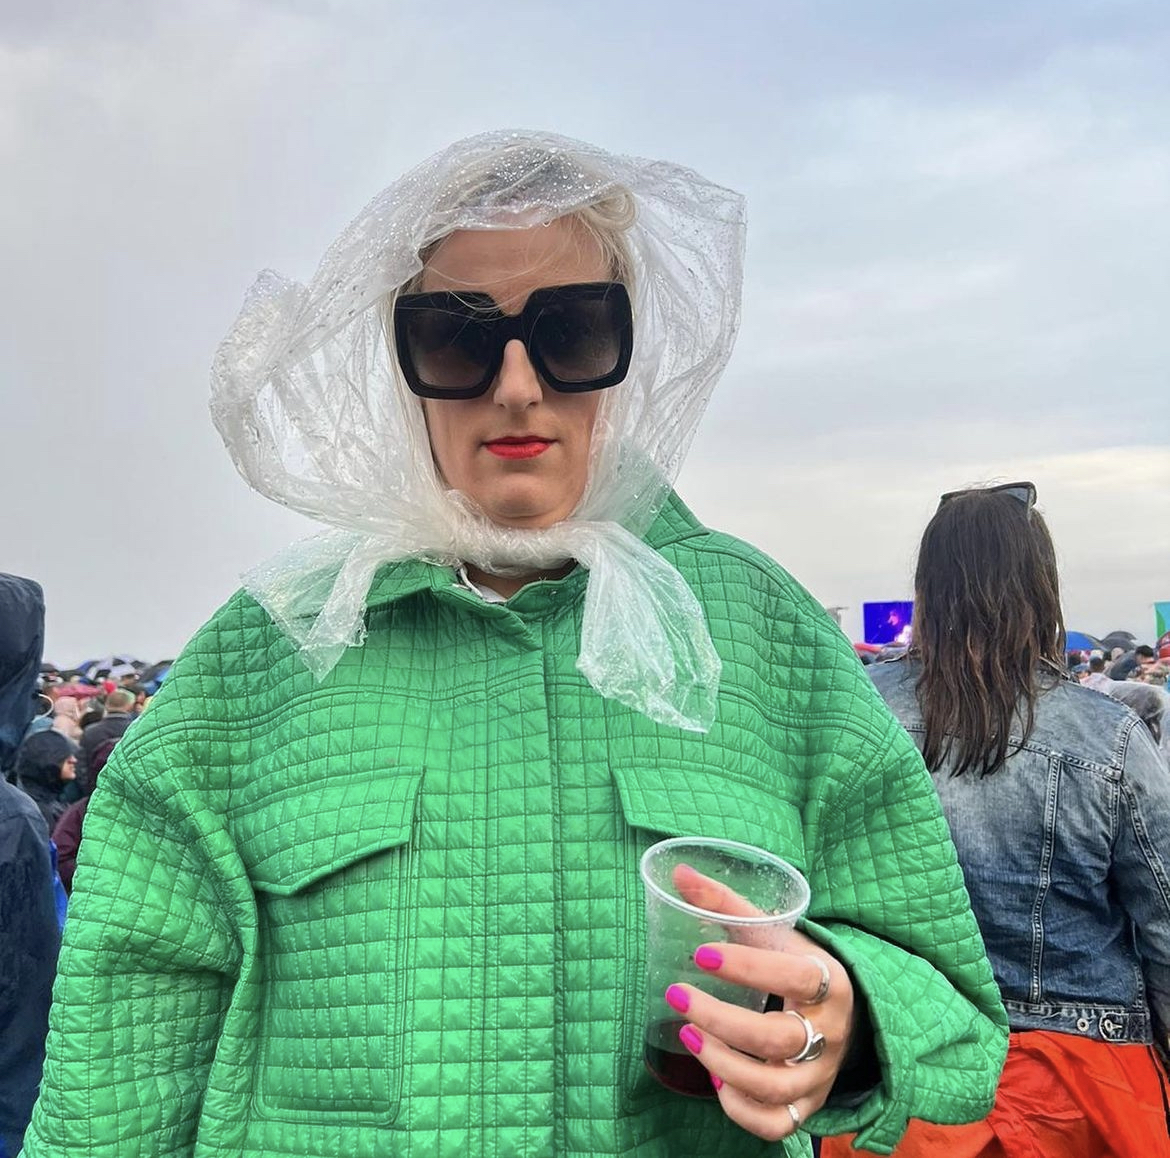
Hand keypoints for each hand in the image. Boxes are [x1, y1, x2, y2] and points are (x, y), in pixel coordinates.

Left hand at [667, 863, 854, 1141]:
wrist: (839, 1010)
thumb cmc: (791, 962)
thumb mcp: (769, 929)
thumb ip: (725, 903)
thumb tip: (677, 871)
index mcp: (828, 979)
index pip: (795, 977)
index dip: (748, 968)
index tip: (700, 953)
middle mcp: (830, 1031)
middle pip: (779, 1039)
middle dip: (722, 1021)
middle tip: (678, 997)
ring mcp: (820, 1074)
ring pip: (775, 1086)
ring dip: (723, 1064)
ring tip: (690, 1037)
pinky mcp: (806, 1104)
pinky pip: (776, 1123)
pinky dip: (741, 1108)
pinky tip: (715, 1080)